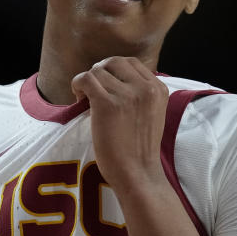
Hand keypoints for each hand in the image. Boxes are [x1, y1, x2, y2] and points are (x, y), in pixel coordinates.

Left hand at [71, 57, 169, 194]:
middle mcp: (146, 88)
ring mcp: (127, 95)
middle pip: (114, 62)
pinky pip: (85, 79)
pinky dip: (77, 85)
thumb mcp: (152, 114)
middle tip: (93, 91)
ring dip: (87, 82)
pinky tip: (78, 100)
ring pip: (97, 71)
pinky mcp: (107, 104)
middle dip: (100, 73)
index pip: (132, 63)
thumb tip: (114, 79)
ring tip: (86, 100)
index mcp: (159, 89)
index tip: (107, 87)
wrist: (138, 173)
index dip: (114, 71)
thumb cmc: (140, 149)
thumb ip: (141, 94)